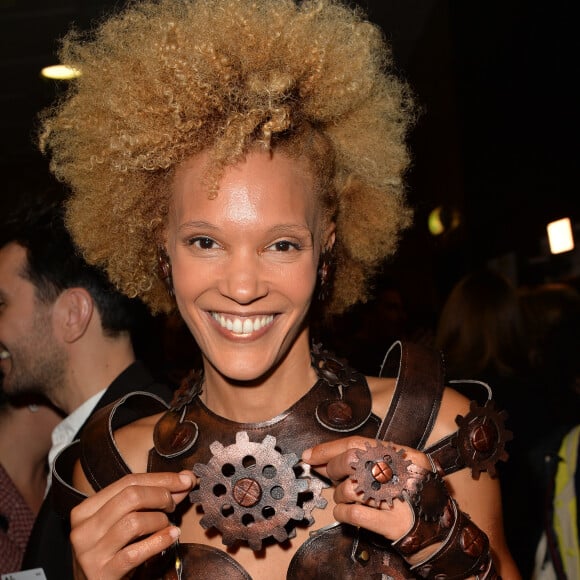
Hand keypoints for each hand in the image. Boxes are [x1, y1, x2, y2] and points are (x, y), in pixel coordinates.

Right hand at [70, 470, 194, 579]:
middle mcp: (83, 529)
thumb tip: (185, 479)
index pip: (128, 482)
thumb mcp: (126, 521)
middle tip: (173, 505)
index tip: (185, 479)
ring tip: (167, 524)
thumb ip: (153, 499)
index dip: (161, 478)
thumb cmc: (113, 551)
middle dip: (161, 496)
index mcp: (86, 510)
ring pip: (134, 522)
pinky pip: (136, 552)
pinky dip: (159, 540)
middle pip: (131, 497)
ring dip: (160, 520)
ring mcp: (90, 553)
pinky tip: (172, 536)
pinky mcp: (102, 574)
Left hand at [302, 437, 431, 540]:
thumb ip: (366, 460)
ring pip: (349, 488)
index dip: (328, 449)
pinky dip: (342, 513)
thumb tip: (321, 460)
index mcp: (401, 454)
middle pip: (351, 459)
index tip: (310, 455)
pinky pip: (353, 513)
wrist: (441, 530)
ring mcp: (397, 497)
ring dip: (339, 495)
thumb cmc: (413, 496)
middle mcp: (399, 472)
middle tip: (328, 475)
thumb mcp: (398, 469)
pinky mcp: (392, 522)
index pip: (357, 443)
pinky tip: (345, 513)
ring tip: (346, 498)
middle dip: (332, 468)